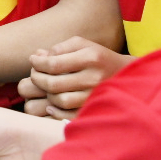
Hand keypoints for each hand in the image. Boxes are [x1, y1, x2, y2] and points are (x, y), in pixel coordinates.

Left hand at [18, 36, 132, 119]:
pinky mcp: (94, 109)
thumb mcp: (82, 44)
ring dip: (46, 94)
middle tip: (35, 74)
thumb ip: (60, 48)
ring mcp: (95, 97)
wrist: (127, 76)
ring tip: (45, 87)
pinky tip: (51, 104)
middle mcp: (94, 79)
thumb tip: (38, 56)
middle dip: (37, 79)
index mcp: (90, 58)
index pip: (53, 64)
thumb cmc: (98, 57)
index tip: (33, 61)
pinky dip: (55, 111)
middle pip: (53, 84)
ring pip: (59, 101)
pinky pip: (68, 115)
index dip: (37, 63)